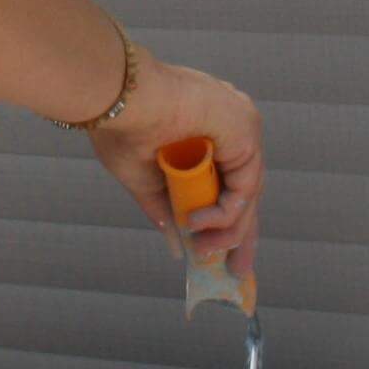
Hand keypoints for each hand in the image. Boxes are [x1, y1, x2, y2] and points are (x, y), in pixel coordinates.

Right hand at [89, 58, 264, 283]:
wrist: (121, 97)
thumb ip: (165, 210)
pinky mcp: (246, 131)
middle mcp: (231, 130)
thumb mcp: (145, 180)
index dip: (226, 221)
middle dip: (240, 236)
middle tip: (237, 271)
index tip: (222, 255)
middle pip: (246, 193)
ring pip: (247, 195)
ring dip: (227, 231)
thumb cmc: (123, 127)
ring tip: (202, 251)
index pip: (229, 185)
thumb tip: (179, 248)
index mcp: (208, 135)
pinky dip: (224, 214)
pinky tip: (197, 224)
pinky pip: (244, 188)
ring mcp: (242, 128)